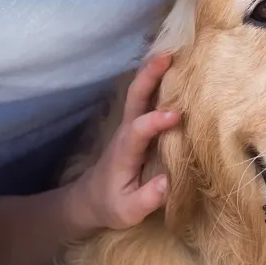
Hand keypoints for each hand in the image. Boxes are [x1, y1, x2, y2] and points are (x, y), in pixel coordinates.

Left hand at [65, 52, 179, 233]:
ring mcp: (130, 127)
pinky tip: (170, 69)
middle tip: (168, 56)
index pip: (139, 130)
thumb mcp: (127, 212)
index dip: (156, 121)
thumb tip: (168, 182)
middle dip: (149, 76)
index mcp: (125, 151)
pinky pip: (145, 99)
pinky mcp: (136, 127)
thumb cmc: (110, 205)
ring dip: (152, 73)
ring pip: (139, 94)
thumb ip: (147, 198)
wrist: (89, 199)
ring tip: (172, 52)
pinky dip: (155, 81)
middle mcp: (126, 132)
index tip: (176, 116)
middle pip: (135, 98)